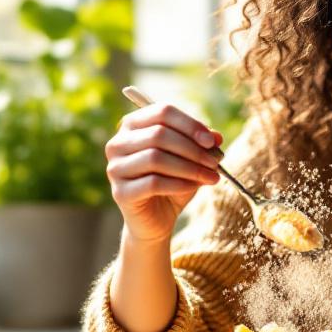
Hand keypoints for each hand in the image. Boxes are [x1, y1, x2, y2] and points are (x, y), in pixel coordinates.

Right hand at [105, 103, 222, 242]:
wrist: (157, 219)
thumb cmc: (173, 182)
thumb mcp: (191, 159)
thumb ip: (201, 144)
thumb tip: (216, 137)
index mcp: (133, 125)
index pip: (162, 112)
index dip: (190, 125)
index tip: (211, 141)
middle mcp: (118, 143)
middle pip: (159, 134)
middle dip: (192, 149)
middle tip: (215, 162)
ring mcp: (115, 168)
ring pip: (155, 158)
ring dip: (189, 167)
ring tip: (211, 177)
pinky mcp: (120, 192)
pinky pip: (153, 183)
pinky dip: (179, 184)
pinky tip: (194, 187)